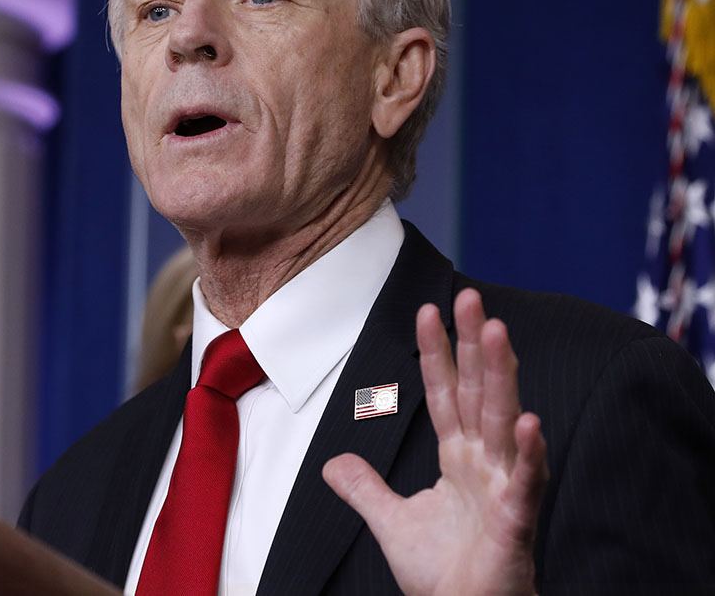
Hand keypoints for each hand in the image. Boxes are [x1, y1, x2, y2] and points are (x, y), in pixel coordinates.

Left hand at [322, 288, 547, 595]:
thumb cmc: (442, 575)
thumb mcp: (390, 522)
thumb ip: (365, 487)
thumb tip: (333, 462)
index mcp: (459, 458)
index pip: (446, 393)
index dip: (437, 353)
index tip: (428, 310)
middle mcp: (485, 463)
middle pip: (479, 393)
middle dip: (474, 345)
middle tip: (472, 297)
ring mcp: (504, 489)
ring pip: (504, 422)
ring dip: (502, 377)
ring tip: (497, 332)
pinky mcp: (515, 523)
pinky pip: (525, 483)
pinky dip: (531, 453)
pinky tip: (533, 422)